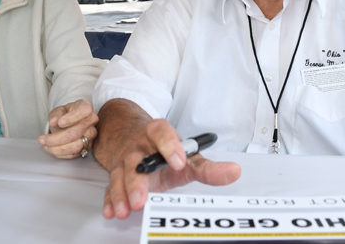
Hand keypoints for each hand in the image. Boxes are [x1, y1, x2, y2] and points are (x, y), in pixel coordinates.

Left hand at [38, 99, 97, 158]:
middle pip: (77, 132)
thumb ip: (56, 115)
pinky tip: (51, 149)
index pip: (84, 111)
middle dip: (57, 138)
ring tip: (45, 145)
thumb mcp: (58, 111)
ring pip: (76, 146)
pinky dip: (60, 153)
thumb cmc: (64, 114)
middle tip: (42, 139)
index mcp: (86, 107)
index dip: (72, 118)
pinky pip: (74, 154)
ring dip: (58, 148)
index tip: (59, 122)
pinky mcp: (87, 146)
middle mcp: (91, 121)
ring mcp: (91, 135)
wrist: (68, 122)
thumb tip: (53, 121)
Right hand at [101, 118, 240, 219]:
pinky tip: (112, 211)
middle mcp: (139, 146)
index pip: (162, 133)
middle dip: (137, 181)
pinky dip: (111, 199)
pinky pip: (111, 186)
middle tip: (141, 199)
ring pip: (120, 174)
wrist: (132, 137)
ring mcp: (125, 160)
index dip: (170, 146)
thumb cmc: (163, 150)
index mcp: (158, 134)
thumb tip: (234, 172)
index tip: (178, 162)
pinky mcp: (116, 174)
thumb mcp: (188, 156)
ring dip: (121, 193)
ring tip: (126, 209)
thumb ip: (209, 168)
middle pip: (136, 160)